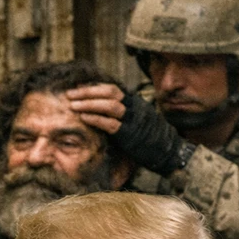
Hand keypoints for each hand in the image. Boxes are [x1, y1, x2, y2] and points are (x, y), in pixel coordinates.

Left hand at [68, 83, 187, 173]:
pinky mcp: (130, 134)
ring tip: (73, 105)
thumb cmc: (147, 137)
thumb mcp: (133, 120)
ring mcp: (133, 120)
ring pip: (110, 105)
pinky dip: (96, 119)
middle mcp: (134, 107)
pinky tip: (83, 118)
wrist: (168, 151)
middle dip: (88, 91)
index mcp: (133, 102)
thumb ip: (119, 114)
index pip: (111, 88)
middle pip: (110, 92)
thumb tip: (96, 110)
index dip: (92, 87)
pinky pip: (112, 124)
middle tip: (70, 94)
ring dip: (89, 104)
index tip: (76, 88)